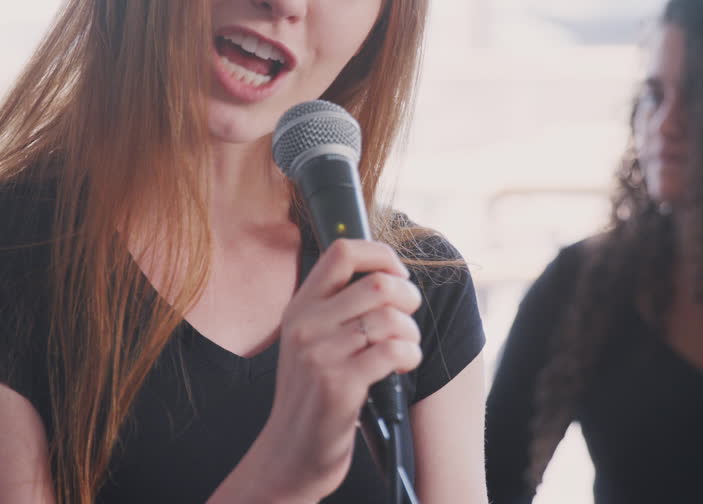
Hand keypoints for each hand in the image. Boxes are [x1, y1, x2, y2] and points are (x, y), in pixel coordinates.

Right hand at [240, 239, 422, 501]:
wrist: (290, 452)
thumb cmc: (312, 395)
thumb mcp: (309, 341)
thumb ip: (335, 307)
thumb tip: (388, 275)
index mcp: (300, 307)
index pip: (342, 251)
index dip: (382, 255)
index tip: (398, 274)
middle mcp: (306, 325)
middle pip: (378, 284)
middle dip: (408, 298)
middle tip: (409, 316)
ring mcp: (320, 355)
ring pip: (391, 320)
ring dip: (412, 334)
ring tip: (406, 348)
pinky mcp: (338, 385)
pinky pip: (393, 352)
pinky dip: (409, 356)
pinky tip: (403, 365)